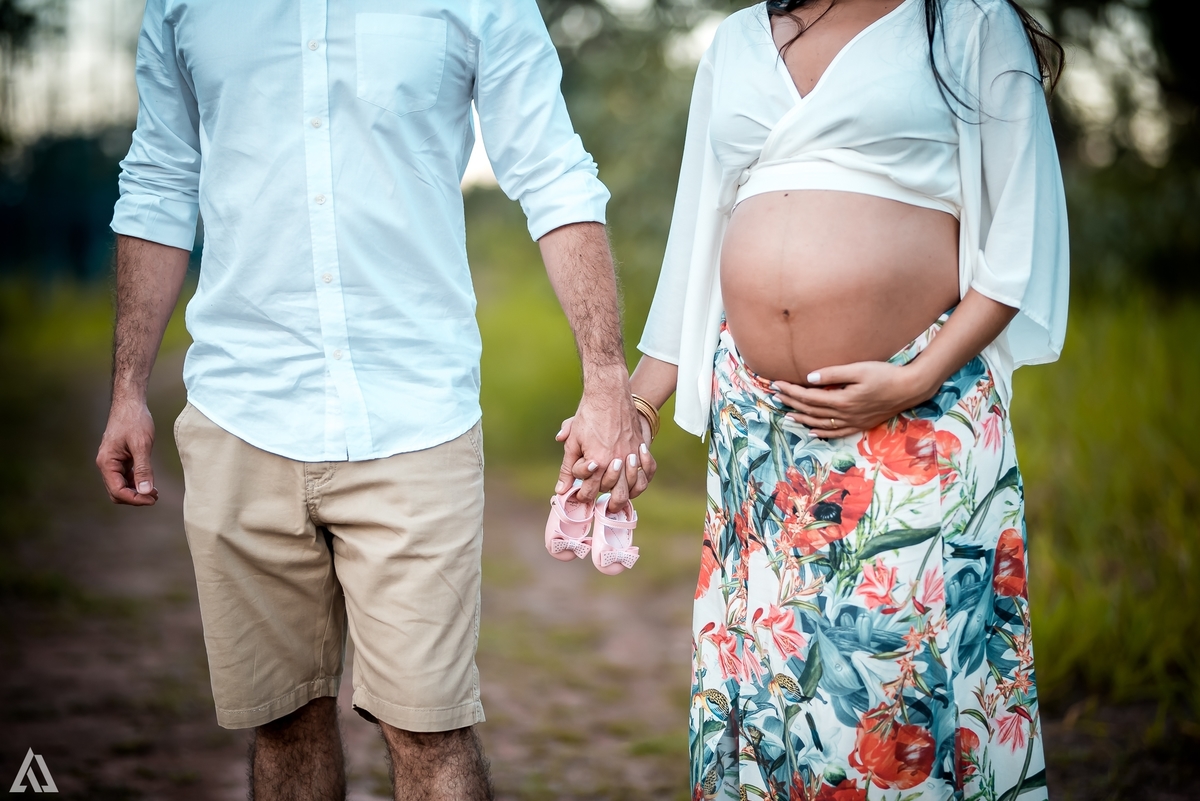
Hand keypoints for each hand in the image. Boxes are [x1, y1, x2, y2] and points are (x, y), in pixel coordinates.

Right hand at [96, 398, 159, 505]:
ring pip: (121, 486)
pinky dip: (136, 482)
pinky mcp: (120, 459)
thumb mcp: (142, 445)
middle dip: (135, 498)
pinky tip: (150, 483)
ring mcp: (112, 462)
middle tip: (154, 498)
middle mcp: (106, 464)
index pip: (117, 491)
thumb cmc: (134, 420)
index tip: (152, 499)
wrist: (130, 404)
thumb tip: (146, 491)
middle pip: (117, 492)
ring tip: (155, 493)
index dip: (135, 499)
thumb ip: (143, 469)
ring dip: (137, 491)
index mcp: (107, 462)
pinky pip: (125, 477)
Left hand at [556, 412, 656, 499]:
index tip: (581, 496)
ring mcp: (631, 455)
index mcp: (596, 462)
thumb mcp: (573, 441)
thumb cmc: (588, 416)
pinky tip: (635, 480)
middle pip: (615, 493)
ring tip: (620, 499)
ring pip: (634, 486)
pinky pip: (648, 470)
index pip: (590, 491)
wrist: (608, 393)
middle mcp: (616, 461)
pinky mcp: (641, 446)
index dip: (583, 496)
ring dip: (627, 494)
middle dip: (608, 502)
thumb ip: (567, 468)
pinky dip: (643, 478)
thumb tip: (560, 490)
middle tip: (605, 505)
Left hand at [772, 361, 934, 438]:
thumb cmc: (885, 374)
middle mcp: (845, 414)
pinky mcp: (860, 425)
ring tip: (787, 415)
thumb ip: (834, 374)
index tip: (776, 384)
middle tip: (775, 395)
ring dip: (802, 419)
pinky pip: (836, 432)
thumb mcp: (859, 369)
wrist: (910, 389)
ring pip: (821, 424)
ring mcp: (853, 422)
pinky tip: (812, 431)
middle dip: (791, 403)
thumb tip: (810, 377)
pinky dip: (822, 432)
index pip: (809, 397)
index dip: (790, 391)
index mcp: (842, 400)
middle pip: (811, 410)